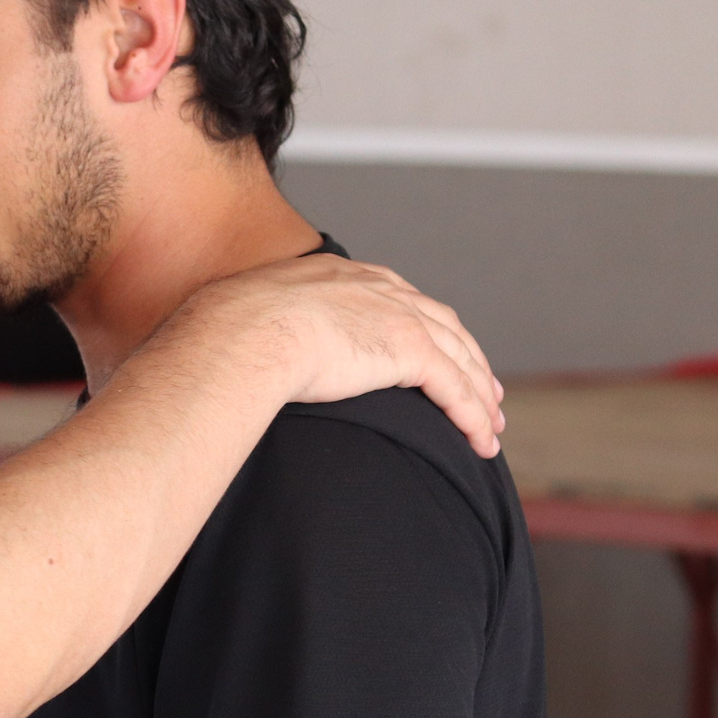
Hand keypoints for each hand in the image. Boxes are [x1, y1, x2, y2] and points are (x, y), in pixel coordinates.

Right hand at [172, 255, 502, 456]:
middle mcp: (381, 289)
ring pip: (460, 359)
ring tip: (489, 428)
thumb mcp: (251, 316)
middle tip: (485, 392)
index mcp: (345, 277)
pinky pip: (454, 388)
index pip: (402, 302)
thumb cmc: (227, 330)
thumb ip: (265, 328)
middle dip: (469, 360)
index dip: (429, 331)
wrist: (242, 331)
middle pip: (444, 327)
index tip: (439, 354)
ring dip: (479, 396)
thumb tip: (241, 354)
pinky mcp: (408, 350)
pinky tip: (480, 441)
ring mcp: (398, 316)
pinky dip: (472, 415)